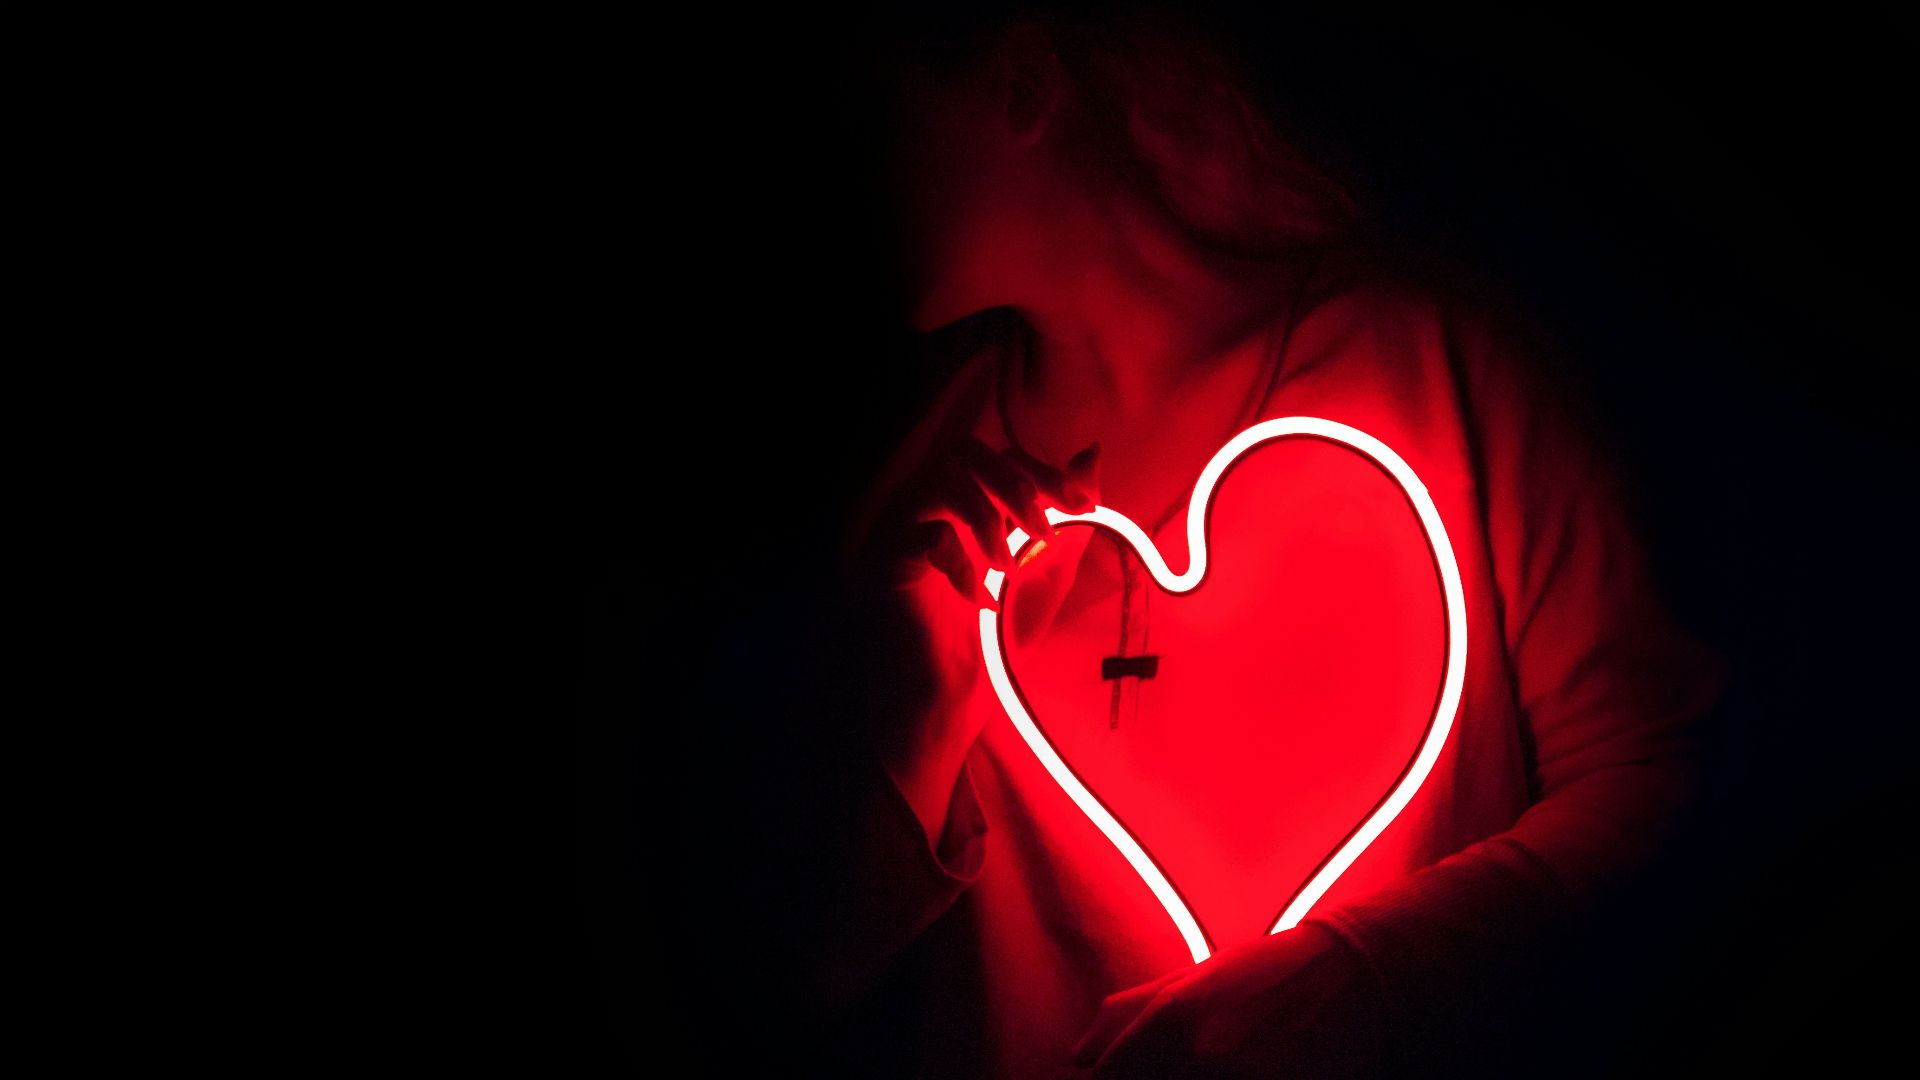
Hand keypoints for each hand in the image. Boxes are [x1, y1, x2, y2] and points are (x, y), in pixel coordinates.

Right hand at [864, 433, 1101, 842]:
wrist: (960, 701)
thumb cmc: (1000, 638)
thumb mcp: (1050, 570)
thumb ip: (1070, 516)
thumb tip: (1092, 451)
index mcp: (971, 505)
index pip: (1002, 457)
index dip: (1045, 471)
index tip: (1085, 504)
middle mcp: (934, 510)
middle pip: (965, 451)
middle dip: (1014, 482)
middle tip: (1043, 530)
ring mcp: (906, 532)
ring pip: (938, 479)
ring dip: (984, 517)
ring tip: (1008, 567)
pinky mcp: (890, 566)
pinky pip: (923, 535)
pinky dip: (959, 561)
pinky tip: (978, 601)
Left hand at [1072, 923, 1385, 1079]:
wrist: (1353, 972)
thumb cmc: (1266, 972)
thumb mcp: (1193, 978)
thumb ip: (1129, 1014)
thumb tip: (1079, 1056)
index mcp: (1171, 1015)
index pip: (1110, 1076)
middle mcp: (1200, 1050)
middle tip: (1175, 1073)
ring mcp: (1242, 1078)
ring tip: (1213, 1072)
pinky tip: (1244, 1078)